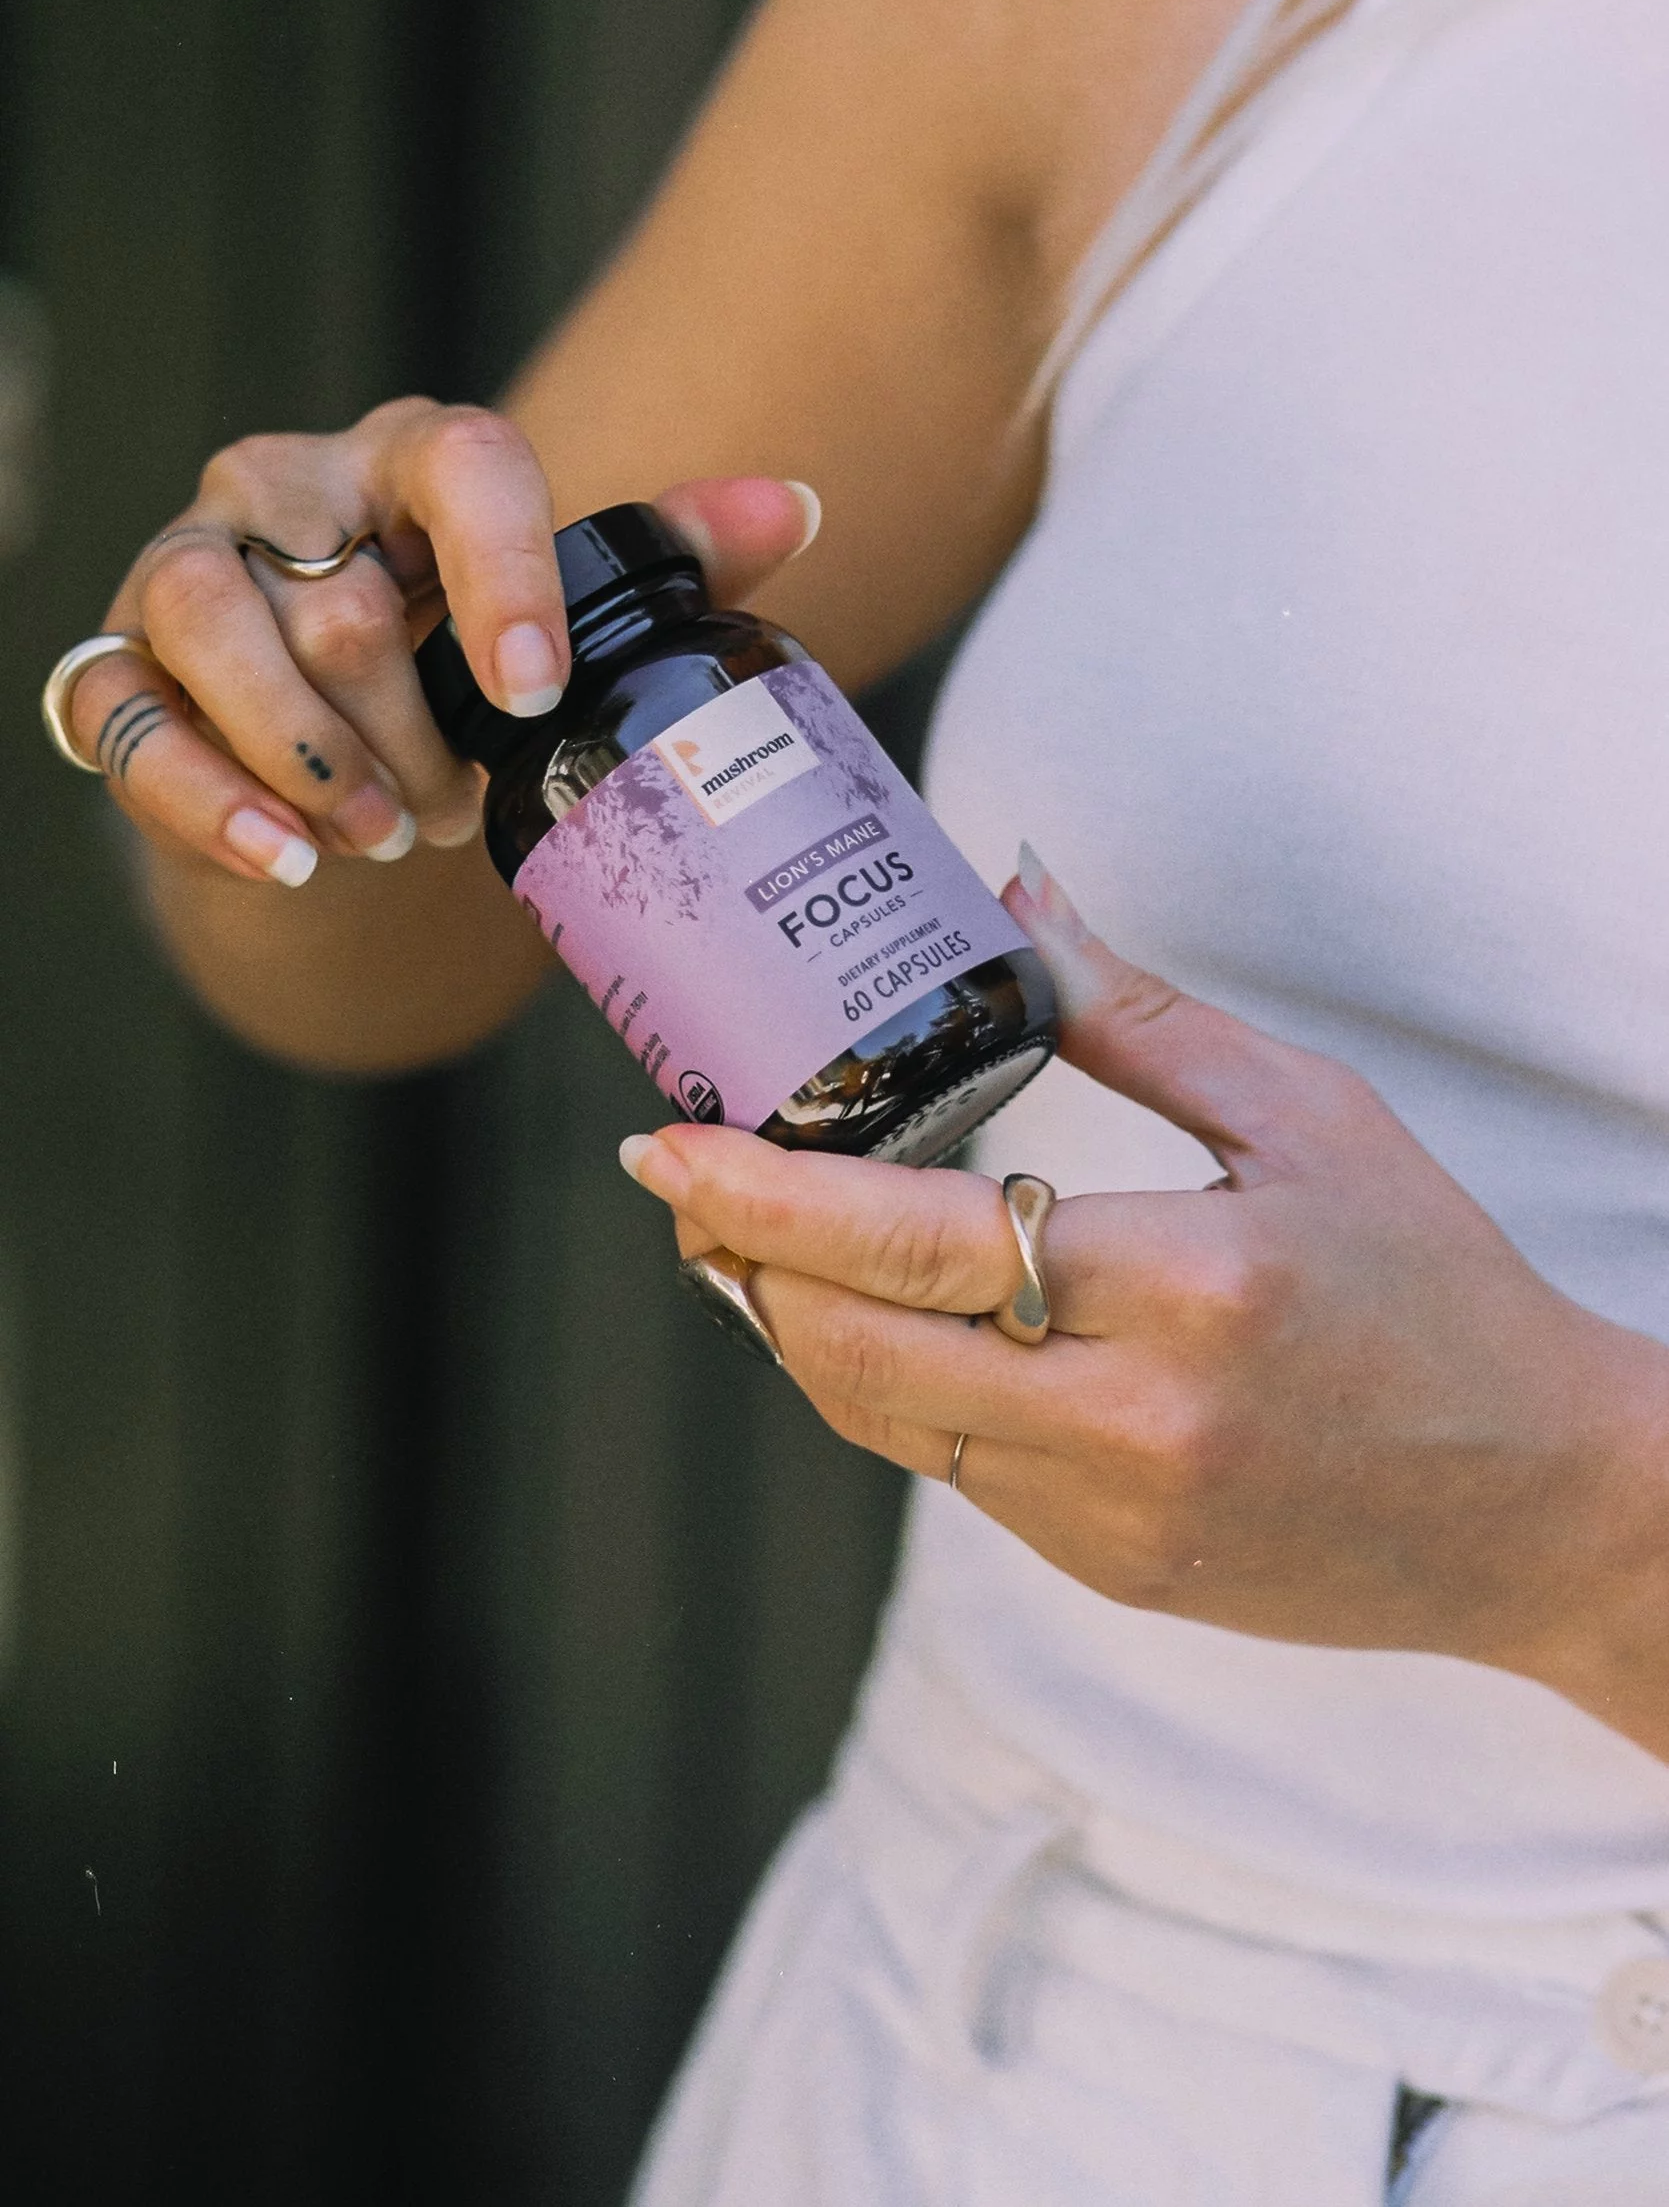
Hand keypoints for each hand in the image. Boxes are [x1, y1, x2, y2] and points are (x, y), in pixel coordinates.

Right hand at [68, 396, 818, 884]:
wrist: (338, 745)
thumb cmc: (457, 658)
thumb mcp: (560, 609)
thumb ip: (670, 558)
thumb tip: (797, 507)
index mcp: (409, 455)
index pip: (464, 464)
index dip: (506, 577)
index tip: (536, 692)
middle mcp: (286, 487)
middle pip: (340, 596)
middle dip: (413, 733)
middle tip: (459, 807)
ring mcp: (186, 566)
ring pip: (215, 625)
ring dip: (311, 756)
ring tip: (384, 833)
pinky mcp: (121, 662)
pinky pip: (131, 719)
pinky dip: (212, 798)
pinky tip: (286, 855)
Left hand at [621, 854, 1668, 1711]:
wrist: (1536, 1504)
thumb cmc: (1436, 1287)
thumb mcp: (1310, 1118)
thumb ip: (1140, 1013)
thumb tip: (1017, 889)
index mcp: (1188, 1287)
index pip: (914, 1244)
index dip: (763, 1194)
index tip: (664, 1144)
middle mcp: (1133, 1424)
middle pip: (853, 1350)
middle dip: (742, 1262)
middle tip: (691, 1180)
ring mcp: (1112, 1520)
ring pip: (881, 1421)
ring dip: (797, 1326)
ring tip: (760, 1237)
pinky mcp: (1107, 1572)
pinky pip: (949, 1474)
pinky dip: (890, 1388)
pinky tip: (882, 1319)